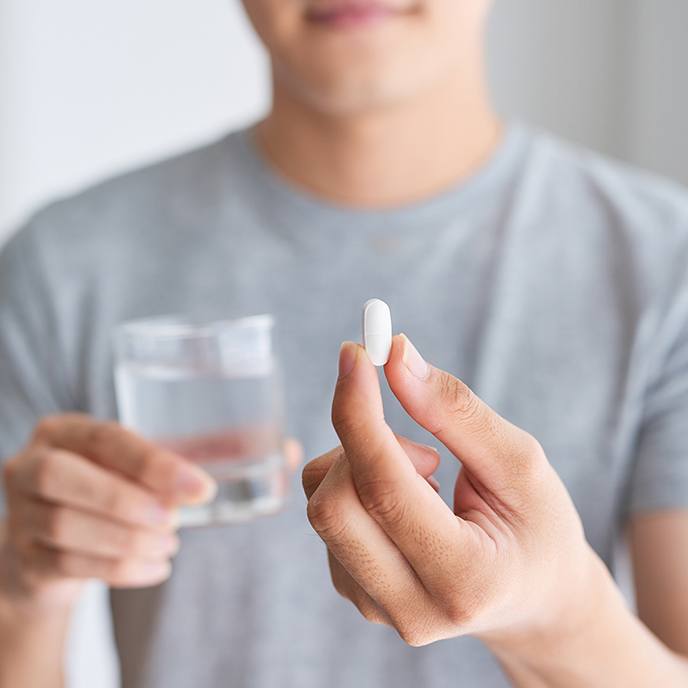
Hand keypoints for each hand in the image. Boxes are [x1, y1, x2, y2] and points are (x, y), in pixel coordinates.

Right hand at [1, 414, 217, 610]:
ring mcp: (19, 515)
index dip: (153, 463)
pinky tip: (156, 567)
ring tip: (169, 544)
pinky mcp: (24, 559)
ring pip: (65, 525)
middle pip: (62, 476)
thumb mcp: (125, 471)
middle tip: (173, 519)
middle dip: (125, 499)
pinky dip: (122, 568)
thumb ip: (158, 472)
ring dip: (128, 539)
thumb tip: (199, 487)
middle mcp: (28, 467)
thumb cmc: (100, 494)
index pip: (105, 439)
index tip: (200, 488)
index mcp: (62, 433)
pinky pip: (70, 564)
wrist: (51, 550)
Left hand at [302, 335, 603, 648]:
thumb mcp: (520, 463)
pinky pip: (327, 517)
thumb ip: (455, 410)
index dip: (360, 414)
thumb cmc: (538, 527)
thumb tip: (395, 357)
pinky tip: (407, 502)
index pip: (384, 489)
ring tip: (429, 479)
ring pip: (322, 506)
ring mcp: (376, 608)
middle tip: (421, 441)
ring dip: (362, 464)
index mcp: (465, 579)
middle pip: (334, 505)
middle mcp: (411, 608)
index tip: (354, 354)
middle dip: (361, 443)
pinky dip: (357, 485)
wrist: (534, 599)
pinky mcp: (354, 593)